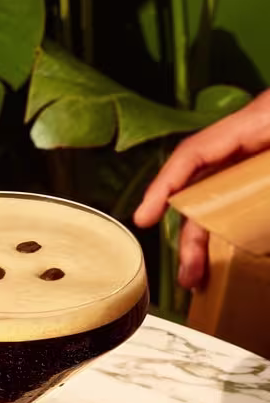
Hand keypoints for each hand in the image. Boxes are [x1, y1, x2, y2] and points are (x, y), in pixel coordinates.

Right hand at [133, 89, 269, 288]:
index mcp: (260, 124)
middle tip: (192, 275)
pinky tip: (238, 259)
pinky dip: (239, 234)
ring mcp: (265, 160)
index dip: (166, 184)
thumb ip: (268, 182)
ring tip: (206, 279)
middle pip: (208, 190)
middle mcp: (256, 141)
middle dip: (194, 234)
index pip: (196, 154)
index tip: (144, 216)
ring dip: (214, 242)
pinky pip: (249, 207)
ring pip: (226, 203)